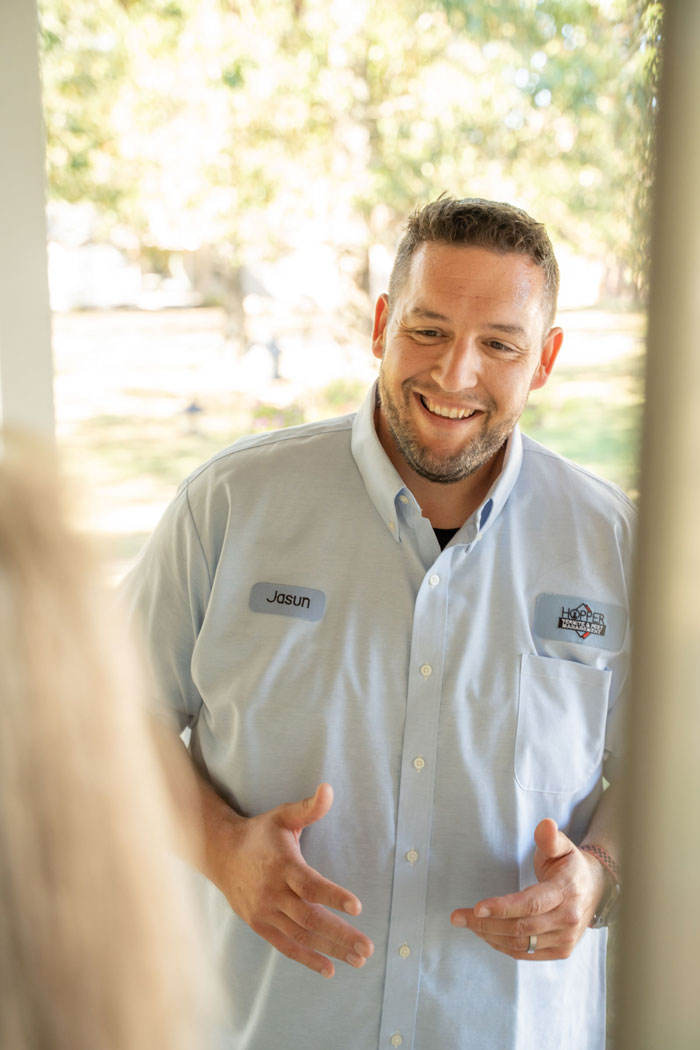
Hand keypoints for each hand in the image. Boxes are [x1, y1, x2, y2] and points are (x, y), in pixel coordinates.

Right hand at [217, 782, 373, 977]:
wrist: (221, 854)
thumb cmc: (260, 833)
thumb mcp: (283, 815)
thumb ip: (309, 808)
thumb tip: (329, 789)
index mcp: (282, 865)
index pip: (310, 884)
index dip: (333, 896)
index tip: (357, 907)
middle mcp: (273, 893)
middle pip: (309, 918)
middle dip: (340, 934)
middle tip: (367, 948)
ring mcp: (265, 912)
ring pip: (301, 936)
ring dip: (331, 950)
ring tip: (358, 960)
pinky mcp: (259, 925)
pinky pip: (285, 946)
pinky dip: (307, 959)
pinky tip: (330, 967)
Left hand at [449, 819, 607, 960]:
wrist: (594, 889)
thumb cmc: (569, 864)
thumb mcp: (562, 846)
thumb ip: (550, 837)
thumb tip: (545, 825)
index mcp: (566, 891)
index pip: (531, 904)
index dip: (503, 908)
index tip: (477, 908)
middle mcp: (567, 919)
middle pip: (521, 928)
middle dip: (485, 923)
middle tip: (458, 917)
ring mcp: (565, 939)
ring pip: (521, 944)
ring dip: (489, 936)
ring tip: (467, 923)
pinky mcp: (560, 951)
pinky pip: (525, 953)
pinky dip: (502, 946)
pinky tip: (486, 934)